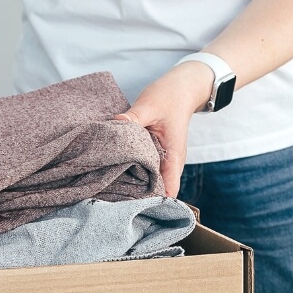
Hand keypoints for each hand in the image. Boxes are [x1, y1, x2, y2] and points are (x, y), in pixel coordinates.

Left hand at [114, 61, 212, 196]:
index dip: (153, 201)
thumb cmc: (170, 96)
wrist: (181, 89)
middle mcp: (170, 162)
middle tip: (113, 198)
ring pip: (149, 180)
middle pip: (156, 190)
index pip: (169, 190)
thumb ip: (133, 118)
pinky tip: (115, 170)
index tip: (133, 204)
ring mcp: (163, 159)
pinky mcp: (154, 153)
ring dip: (134, 183)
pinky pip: (144, 168)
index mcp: (174, 155)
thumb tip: (115, 123)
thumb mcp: (150, 105)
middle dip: (137, 195)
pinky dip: (132, 170)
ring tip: (111, 187)